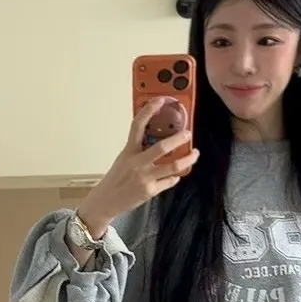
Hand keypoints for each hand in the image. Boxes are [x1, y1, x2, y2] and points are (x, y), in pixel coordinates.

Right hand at [77, 99, 199, 237]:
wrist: (105, 201)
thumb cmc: (115, 179)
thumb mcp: (123, 159)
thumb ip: (138, 149)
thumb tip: (154, 138)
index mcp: (129, 151)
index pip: (138, 126)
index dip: (149, 110)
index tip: (160, 100)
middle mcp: (137, 163)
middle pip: (162, 147)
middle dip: (179, 138)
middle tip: (188, 133)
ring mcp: (144, 178)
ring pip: (173, 166)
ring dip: (188, 159)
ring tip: (195, 154)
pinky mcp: (150, 191)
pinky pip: (169, 181)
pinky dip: (176, 177)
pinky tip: (177, 174)